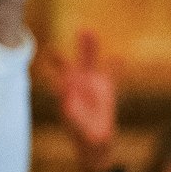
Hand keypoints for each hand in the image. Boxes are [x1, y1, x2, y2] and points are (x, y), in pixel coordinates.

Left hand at [40, 28, 119, 171]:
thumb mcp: (78, 129)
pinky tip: (119, 58)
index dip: (56, 67)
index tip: (51, 51)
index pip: (59, 78)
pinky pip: (111, 75)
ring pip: (90, 63)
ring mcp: (91, 85)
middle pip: (71, 64)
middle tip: (63, 35)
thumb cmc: (82, 136)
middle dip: (73, 46)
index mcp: (65, 94)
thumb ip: (73, 117)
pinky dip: (115, 67)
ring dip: (89, 48)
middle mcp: (76, 86)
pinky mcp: (105, 89)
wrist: (94, 141)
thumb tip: (67, 105)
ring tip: (87, 30)